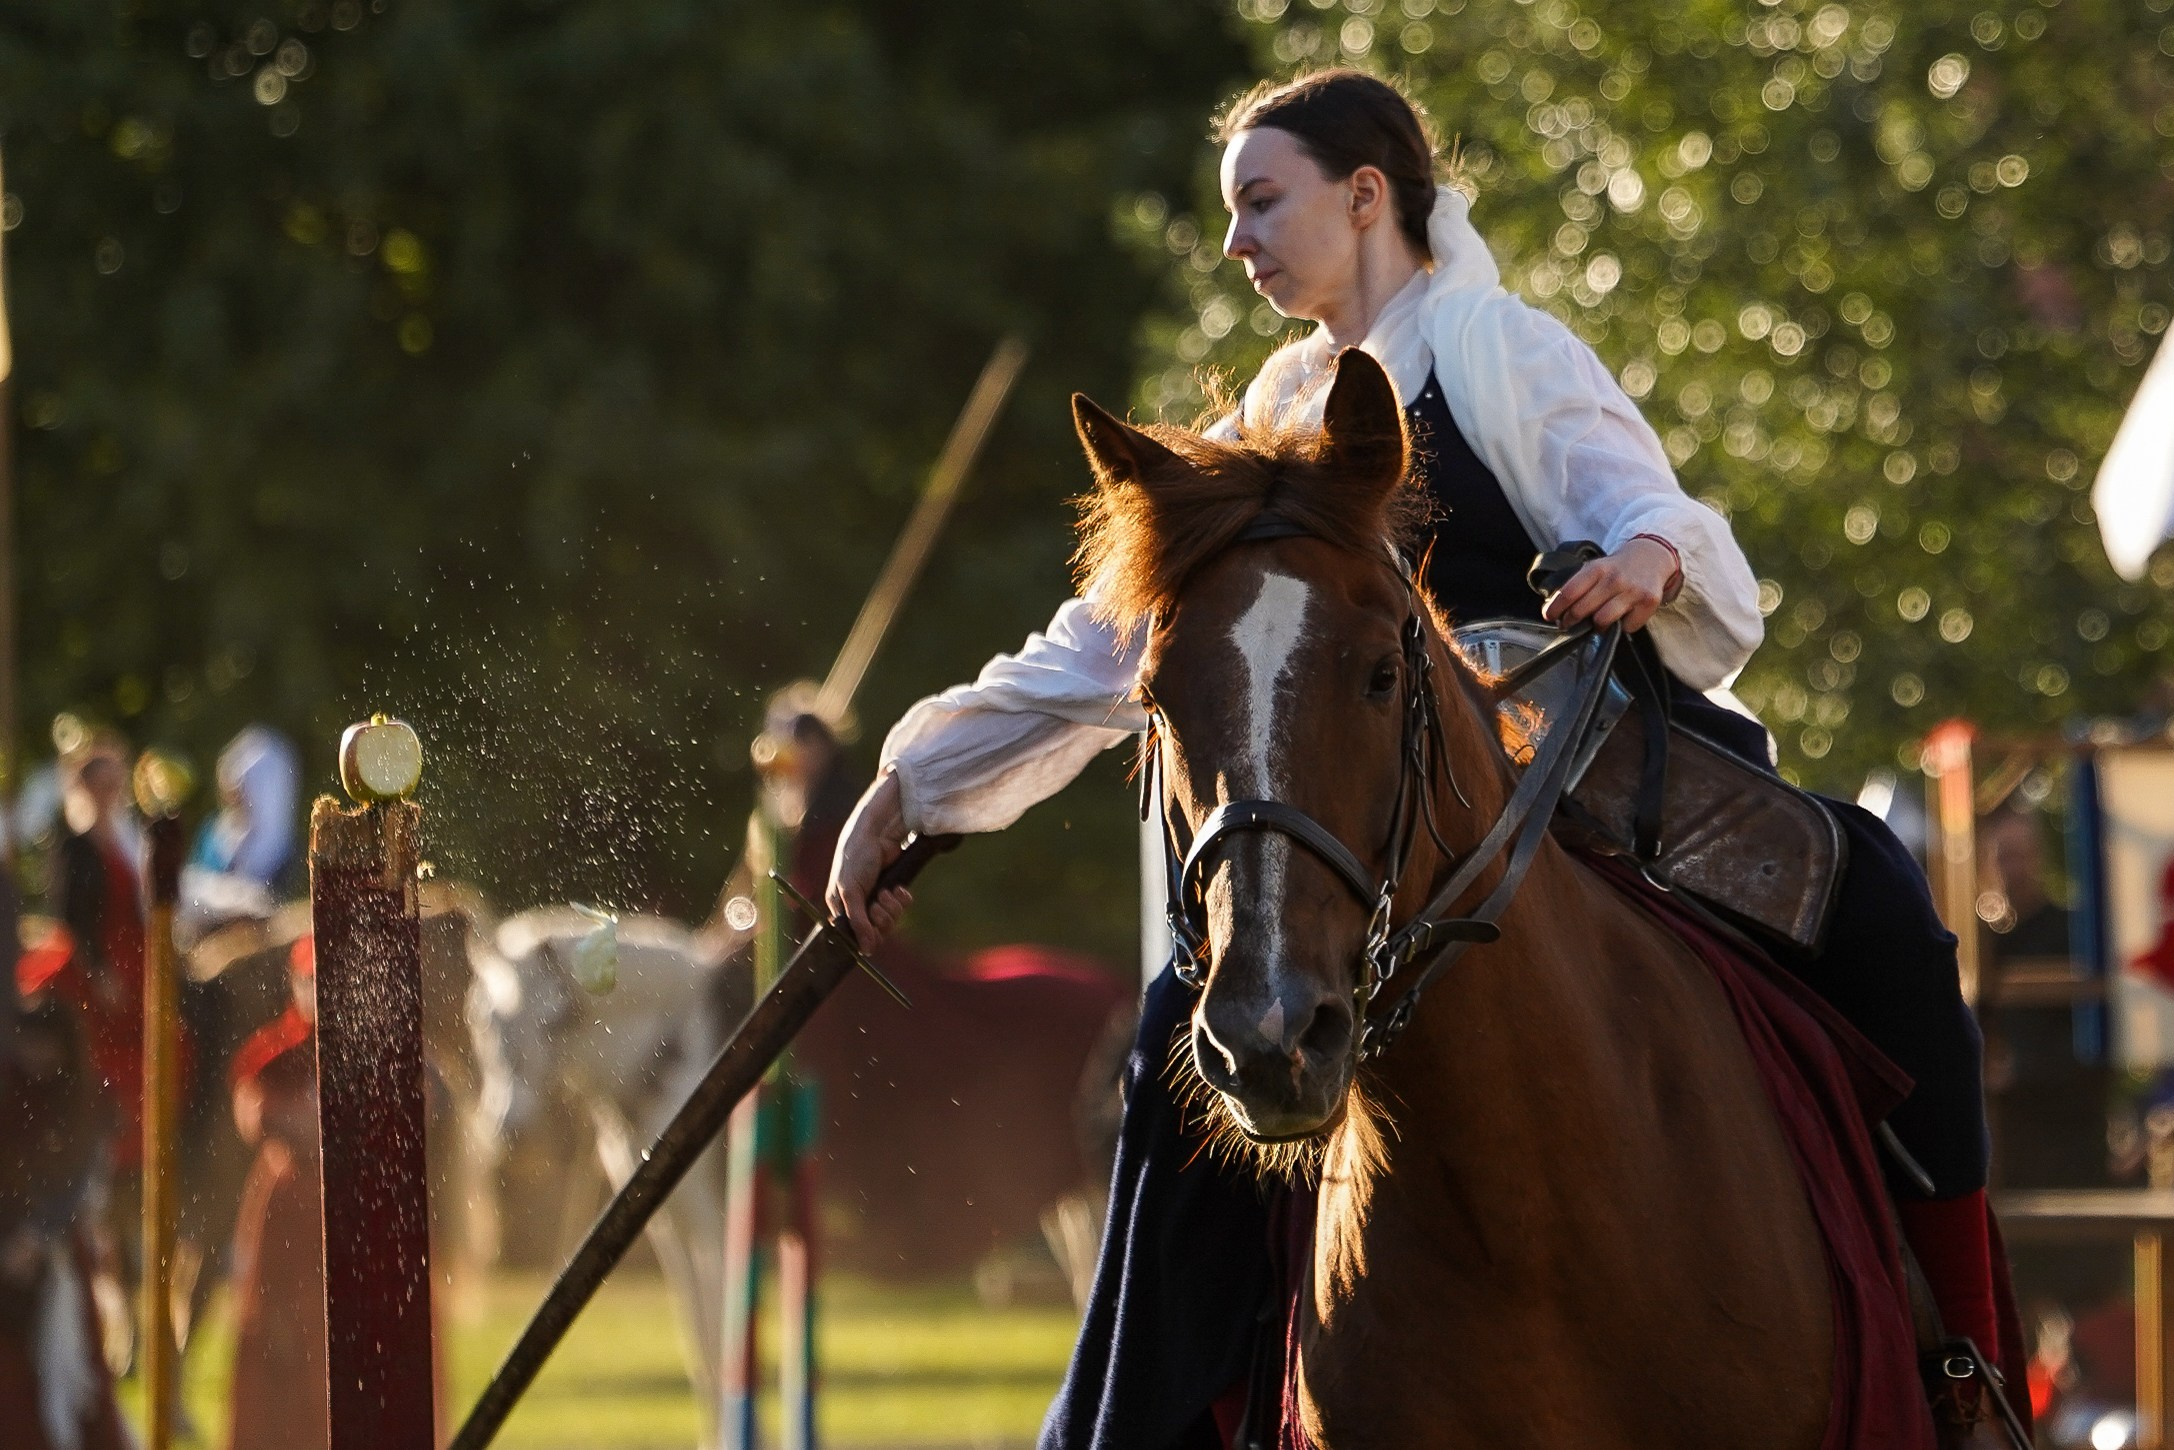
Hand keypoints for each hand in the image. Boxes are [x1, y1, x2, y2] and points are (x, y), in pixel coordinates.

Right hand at [826, 770, 914, 950]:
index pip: (858, 935)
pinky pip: (903, 905)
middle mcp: (860, 905)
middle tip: (877, 904)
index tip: (872, 927)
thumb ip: (858, 921)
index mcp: (842, 908)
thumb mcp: (851, 892)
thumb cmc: (855, 859)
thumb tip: (865, 950)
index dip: (868, 934)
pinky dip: (902, 898)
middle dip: (882, 918)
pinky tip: (897, 888)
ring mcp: (878, 897)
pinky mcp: (893, 888)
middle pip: (878, 929)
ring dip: (892, 907)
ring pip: (892, 918)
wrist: (876, 835)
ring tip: (886, 892)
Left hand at [1541, 537, 1679, 633]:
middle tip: (1569, 623)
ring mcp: (1632, 591)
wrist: (1651, 558)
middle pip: (1581, 610)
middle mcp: (1614, 579)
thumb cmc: (1616, 569)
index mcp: (1596, 569)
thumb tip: (1555, 610)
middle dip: (1570, 621)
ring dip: (1597, 626)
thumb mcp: (1595, 569)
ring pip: (1602, 621)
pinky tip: (1623, 617)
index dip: (1555, 608)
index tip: (1549, 617)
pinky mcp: (1648, 602)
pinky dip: (1622, 626)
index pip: (1568, 593)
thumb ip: (1578, 586)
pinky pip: (1626, 627)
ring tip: (1598, 621)